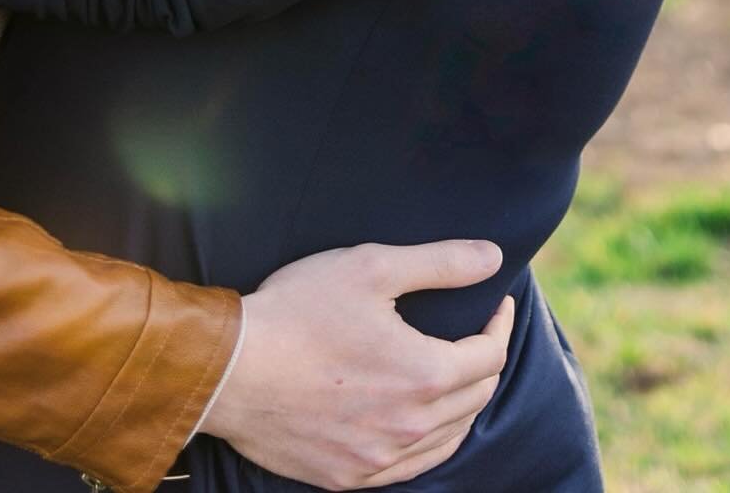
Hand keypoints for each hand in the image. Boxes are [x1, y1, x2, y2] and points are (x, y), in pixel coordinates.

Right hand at [201, 239, 514, 489]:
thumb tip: (493, 258)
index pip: (490, 357)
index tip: (495, 305)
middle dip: (486, 362)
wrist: (231, 370)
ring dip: (463, 404)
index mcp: (423, 375)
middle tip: (477, 334)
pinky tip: (421, 421)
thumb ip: (440, 263)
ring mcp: (379, 459)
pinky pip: (410, 468)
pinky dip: (429, 441)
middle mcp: (409, 427)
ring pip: (448, 439)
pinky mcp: (348, 477)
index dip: (499, 326)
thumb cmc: (299, 311)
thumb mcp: (372, 267)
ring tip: (457, 373)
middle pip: (476, 399)